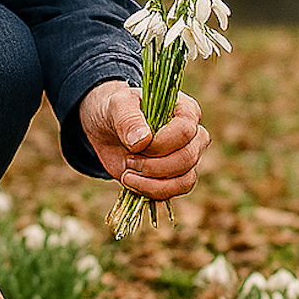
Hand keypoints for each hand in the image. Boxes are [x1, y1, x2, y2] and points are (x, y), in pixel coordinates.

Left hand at [79, 80, 209, 202]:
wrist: (106, 130)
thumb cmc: (117, 111)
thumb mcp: (116, 106)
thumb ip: (128, 119)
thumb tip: (143, 139)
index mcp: (185, 111)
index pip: (185, 131)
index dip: (160, 144)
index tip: (134, 145)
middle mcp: (192, 136)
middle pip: (187, 158)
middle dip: (153, 165)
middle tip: (128, 159)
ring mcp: (186, 159)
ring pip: (185, 180)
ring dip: (152, 183)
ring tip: (127, 173)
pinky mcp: (174, 178)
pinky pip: (174, 192)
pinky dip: (151, 192)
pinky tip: (131, 181)